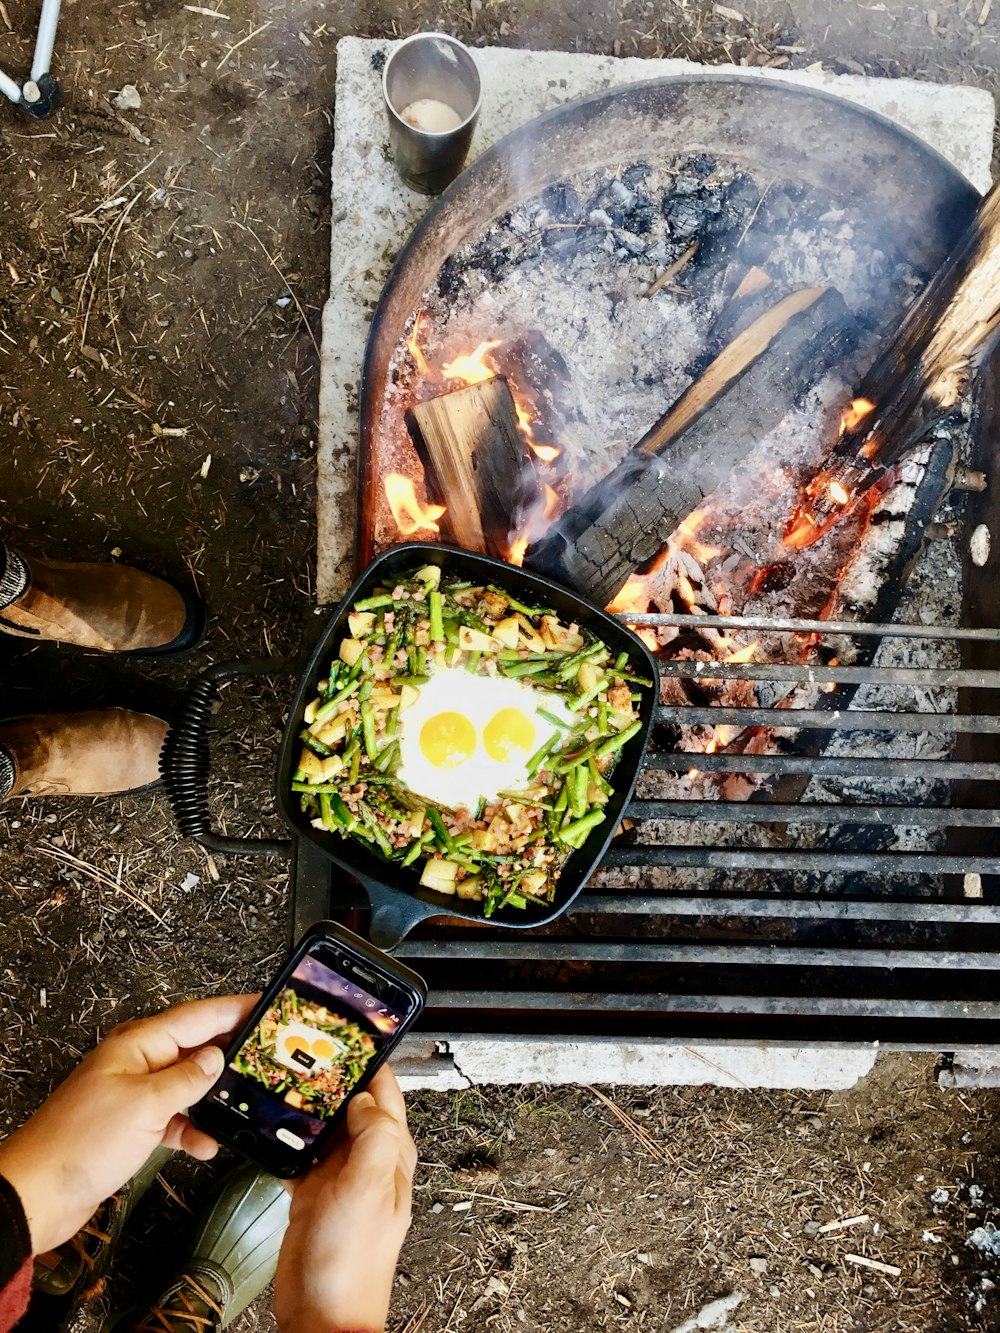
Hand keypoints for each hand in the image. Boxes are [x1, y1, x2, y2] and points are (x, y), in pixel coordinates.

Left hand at [0, 994, 256, 1253]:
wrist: (38, 1194)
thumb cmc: (84, 1141)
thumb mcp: (145, 1105)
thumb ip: (187, 1079)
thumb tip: (217, 1057)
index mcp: (139, 1043)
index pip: (198, 1016)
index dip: (234, 1008)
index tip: (268, 1005)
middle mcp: (140, 1062)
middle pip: (196, 1047)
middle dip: (231, 1052)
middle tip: (270, 1057)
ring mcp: (136, 1094)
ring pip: (189, 1085)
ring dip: (214, 1097)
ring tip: (250, 1103)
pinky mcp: (133, 1126)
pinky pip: (174, 1118)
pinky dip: (192, 1130)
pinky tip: (209, 1146)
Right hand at [273, 1065, 416, 1332]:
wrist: (323, 1315)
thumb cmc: (353, 1261)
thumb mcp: (370, 1187)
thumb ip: (373, 1136)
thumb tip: (365, 1098)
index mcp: (390, 1154)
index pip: (385, 1094)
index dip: (370, 1063)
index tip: (348, 1037)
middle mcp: (367, 1161)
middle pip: (351, 1105)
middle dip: (332, 1080)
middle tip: (306, 1052)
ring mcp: (338, 1178)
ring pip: (324, 1128)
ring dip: (307, 1108)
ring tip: (285, 1081)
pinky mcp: (311, 1195)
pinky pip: (300, 1156)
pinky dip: (287, 1142)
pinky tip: (270, 1130)